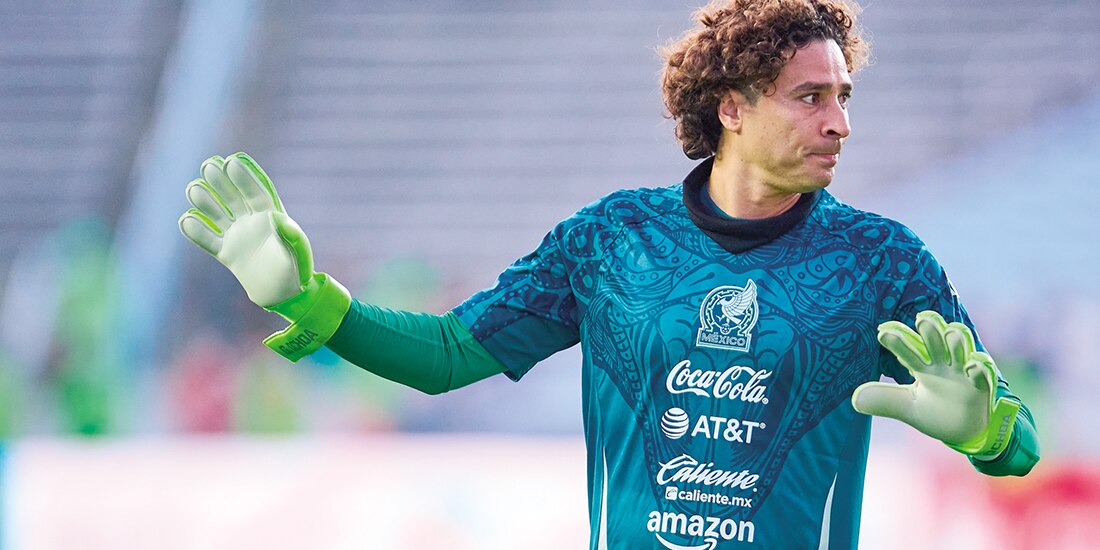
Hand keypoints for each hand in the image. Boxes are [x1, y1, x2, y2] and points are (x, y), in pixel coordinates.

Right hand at [179, 153, 350, 361]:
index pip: (256, 192)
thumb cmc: (297, 273)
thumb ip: (291, 235)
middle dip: (221, 181)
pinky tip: (185, 220)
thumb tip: (278, 217)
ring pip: (217, 214)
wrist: (285, 296)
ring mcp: (238, 237)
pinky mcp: (227, 254)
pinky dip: (196, 232)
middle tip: (208, 165)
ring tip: (192, 188)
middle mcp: (252, 223)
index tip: (232, 161)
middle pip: (233, 197)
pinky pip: (208, 240)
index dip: (245, 177)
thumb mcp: (299, 253)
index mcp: (271, 217)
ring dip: (205, 201)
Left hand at [852, 310, 1018, 456]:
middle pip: (936, 344)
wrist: (968, 433)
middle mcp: (944, 365)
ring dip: (957, 341)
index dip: (899, 341)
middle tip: (921, 318)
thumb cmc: (937, 413)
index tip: (882, 331)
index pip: (909, 351)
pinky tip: (972, 363)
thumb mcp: (908, 407)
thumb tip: (854, 399)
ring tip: (949, 332)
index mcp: (924, 367)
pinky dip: (979, 368)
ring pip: (962, 351)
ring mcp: (964, 374)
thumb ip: (885, 400)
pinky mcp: (982, 387)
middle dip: (930, 331)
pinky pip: (982, 375)